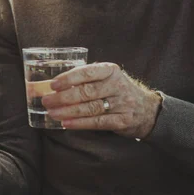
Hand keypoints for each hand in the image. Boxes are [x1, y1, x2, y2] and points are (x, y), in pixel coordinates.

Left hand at [41, 63, 161, 138]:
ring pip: (91, 108)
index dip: (69, 78)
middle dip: (63, 97)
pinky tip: (66, 123)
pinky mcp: (122, 120)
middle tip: (46, 101)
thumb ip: (86, 79)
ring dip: (68, 111)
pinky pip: (98, 122)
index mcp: (110, 71)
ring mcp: (122, 103)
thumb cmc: (117, 91)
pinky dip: (80, 123)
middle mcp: (117, 85)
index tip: (53, 84)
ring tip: (52, 113)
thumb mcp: (107, 78)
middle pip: (87, 91)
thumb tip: (53, 85)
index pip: (88, 72)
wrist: (147, 109)